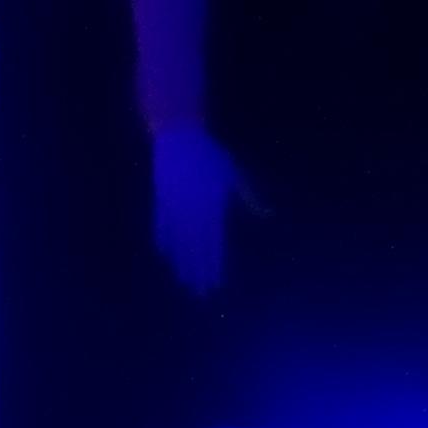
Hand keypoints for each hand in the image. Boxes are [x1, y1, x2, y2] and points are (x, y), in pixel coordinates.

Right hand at [150, 121, 260, 296]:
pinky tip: (164, 255)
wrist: (178, 135)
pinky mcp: (160, 199)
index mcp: (212, 205)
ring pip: (179, 241)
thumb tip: (266, 213)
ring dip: (181, 262)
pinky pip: (160, 225)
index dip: (215, 264)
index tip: (217, 282)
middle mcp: (193, 211)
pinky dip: (163, 240)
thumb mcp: (233, 173)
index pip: (215, 242)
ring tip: (183, 280)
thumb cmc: (209, 154)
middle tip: (200, 292)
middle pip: (196, 247)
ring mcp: (174, 206)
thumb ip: (248, 195)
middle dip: (199, 271)